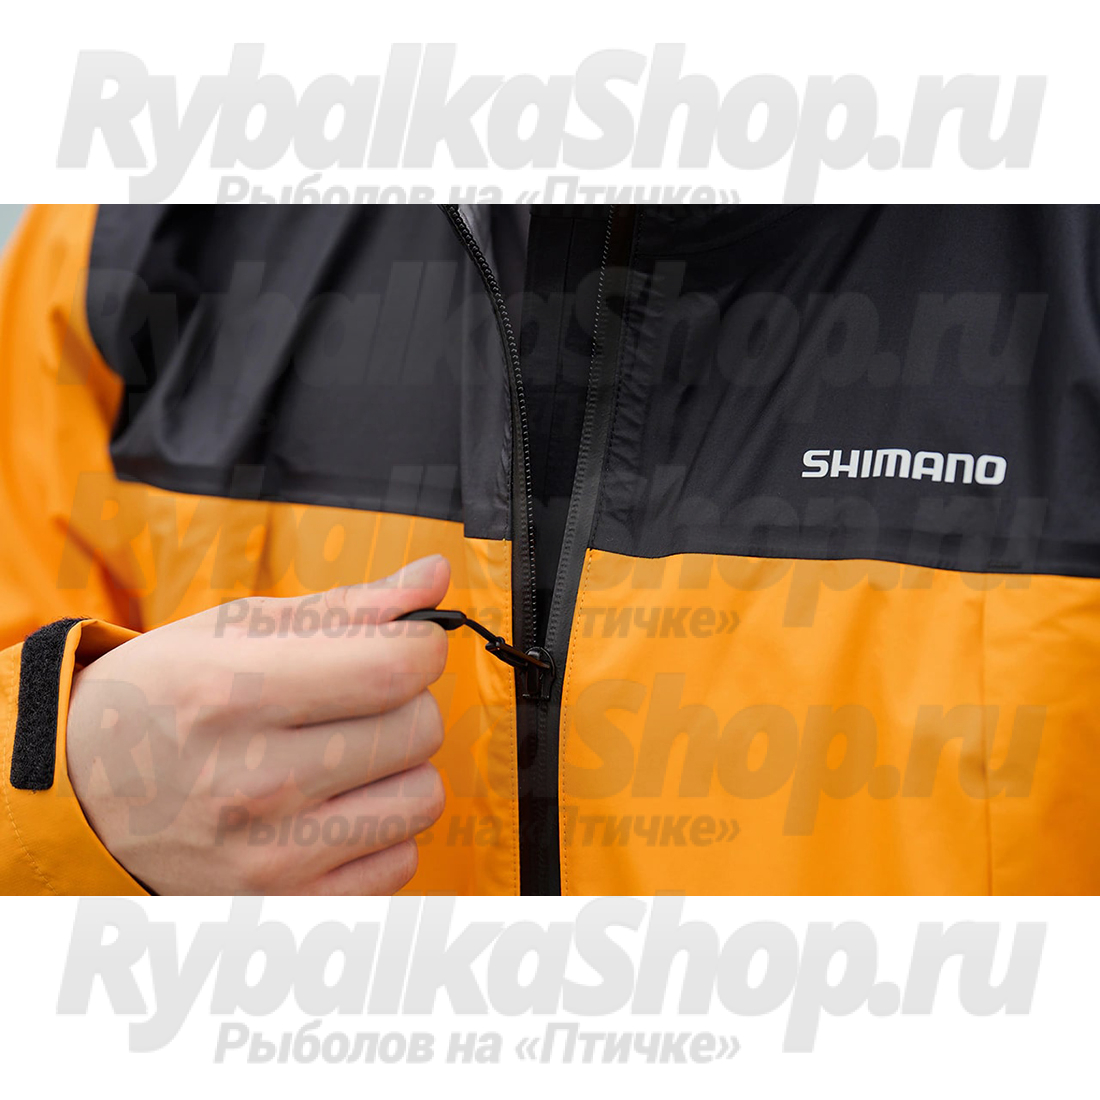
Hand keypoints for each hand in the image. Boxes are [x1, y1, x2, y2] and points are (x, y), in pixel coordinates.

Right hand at [65, 555, 450, 894]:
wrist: (79, 798)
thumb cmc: (163, 698)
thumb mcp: (234, 630)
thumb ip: (348, 605)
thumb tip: (436, 575)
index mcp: (236, 694)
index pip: (396, 668)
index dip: (422, 646)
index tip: (407, 646)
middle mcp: (253, 782)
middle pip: (420, 729)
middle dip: (408, 702)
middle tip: (360, 702)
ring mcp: (270, 857)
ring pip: (423, 799)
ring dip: (401, 769)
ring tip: (347, 757)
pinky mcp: (285, 908)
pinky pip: (400, 863)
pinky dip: (383, 833)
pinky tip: (335, 811)